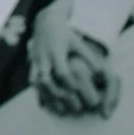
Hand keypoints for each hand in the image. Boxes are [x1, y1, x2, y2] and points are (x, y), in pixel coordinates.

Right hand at [27, 0, 117, 116]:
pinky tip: (48, 105)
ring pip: (37, 83)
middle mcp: (43, 58)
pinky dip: (40, 94)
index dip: (71, 84)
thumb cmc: (65, 35)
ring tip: (62, 110)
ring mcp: (35, 62)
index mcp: (56, 52)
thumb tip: (102, 72)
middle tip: (76, 108)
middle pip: (46, 80)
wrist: (45, 24)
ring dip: (49, 98)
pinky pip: (32, 83)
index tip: (82, 95)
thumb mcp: (78, 43)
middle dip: (59, 95)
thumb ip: (89, 57)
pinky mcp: (31, 65)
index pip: (62, 71)